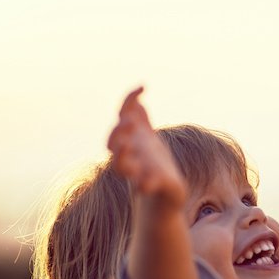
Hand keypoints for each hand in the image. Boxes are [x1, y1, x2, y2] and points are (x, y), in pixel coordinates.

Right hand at [107, 87, 186, 207]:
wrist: (164, 191)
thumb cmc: (152, 161)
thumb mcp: (147, 136)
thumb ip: (140, 117)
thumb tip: (139, 89)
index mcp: (129, 143)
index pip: (121, 121)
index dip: (128, 103)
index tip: (143, 87)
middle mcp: (130, 157)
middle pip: (114, 145)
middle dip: (119, 133)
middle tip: (130, 123)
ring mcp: (139, 172)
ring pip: (122, 167)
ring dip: (122, 157)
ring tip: (128, 146)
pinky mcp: (153, 187)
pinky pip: (144, 187)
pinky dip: (144, 184)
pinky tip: (146, 183)